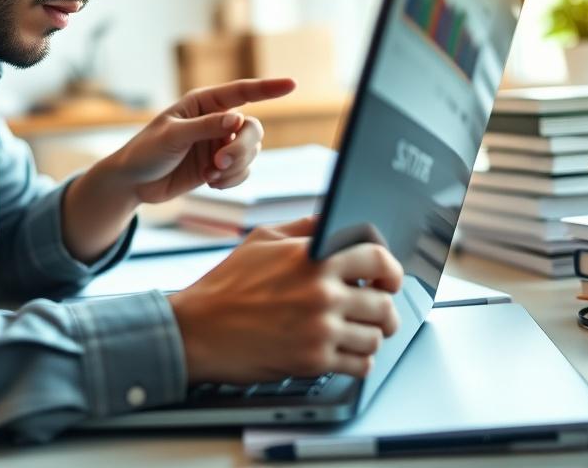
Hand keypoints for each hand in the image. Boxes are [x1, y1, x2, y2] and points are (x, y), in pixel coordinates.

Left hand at [112, 77, 295, 204]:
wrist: (134, 182)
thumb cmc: (146, 151)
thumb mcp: (172, 136)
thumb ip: (204, 127)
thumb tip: (236, 119)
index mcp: (203, 103)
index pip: (242, 92)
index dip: (268, 88)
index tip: (292, 84)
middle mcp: (216, 121)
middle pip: (252, 129)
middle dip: (242, 147)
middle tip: (220, 162)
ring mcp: (220, 144)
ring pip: (251, 152)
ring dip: (236, 166)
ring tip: (210, 175)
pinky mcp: (220, 166)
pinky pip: (243, 171)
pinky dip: (233, 179)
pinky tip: (211, 182)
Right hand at [167, 216, 403, 383]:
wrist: (197, 329)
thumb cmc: (226, 285)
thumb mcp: (262, 240)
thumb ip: (304, 228)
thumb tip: (335, 222)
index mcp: (313, 257)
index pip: (377, 257)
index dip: (390, 270)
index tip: (388, 279)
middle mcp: (321, 291)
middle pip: (384, 303)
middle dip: (384, 310)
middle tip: (375, 313)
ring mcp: (319, 328)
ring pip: (376, 336)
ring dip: (370, 336)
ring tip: (355, 333)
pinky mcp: (313, 360)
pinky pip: (361, 365)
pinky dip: (358, 361)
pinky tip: (344, 353)